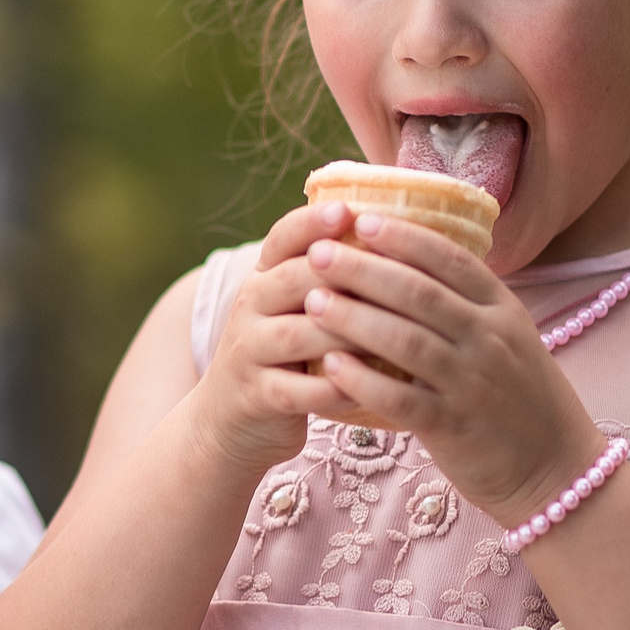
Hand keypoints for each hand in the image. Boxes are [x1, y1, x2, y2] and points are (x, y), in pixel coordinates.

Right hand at [184, 199, 371, 474]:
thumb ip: (328, 276)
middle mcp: (250, 307)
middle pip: (294, 279)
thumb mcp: (293, 308)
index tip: (347, 209)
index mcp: (263, 277)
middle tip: (398, 273)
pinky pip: (297, 391)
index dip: (312, 222)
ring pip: (298, 334)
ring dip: (346, 332)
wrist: (230, 420)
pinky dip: (334, 389)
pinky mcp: (257, 397)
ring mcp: (249, 352)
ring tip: (395, 333)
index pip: (282, 237)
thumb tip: (397, 234)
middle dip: (345, 274)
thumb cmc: (284, 356)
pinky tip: (369, 387)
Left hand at [298, 212, 604, 522]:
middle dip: (364, 269)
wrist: (556, 467)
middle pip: (420, 293)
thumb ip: (466, 303)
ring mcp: (473, 384)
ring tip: (314, 302)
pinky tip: (330, 367)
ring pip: (407, 341)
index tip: (362, 219)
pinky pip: (402, 400)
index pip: (451, 259)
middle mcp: (490, 340)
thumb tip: (408, 261)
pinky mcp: (454, 427)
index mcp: (502, 310)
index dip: (404, 238)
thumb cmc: (520, 396)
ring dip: (355, 319)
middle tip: (318, 253)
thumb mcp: (508, 336)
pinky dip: (364, 381)